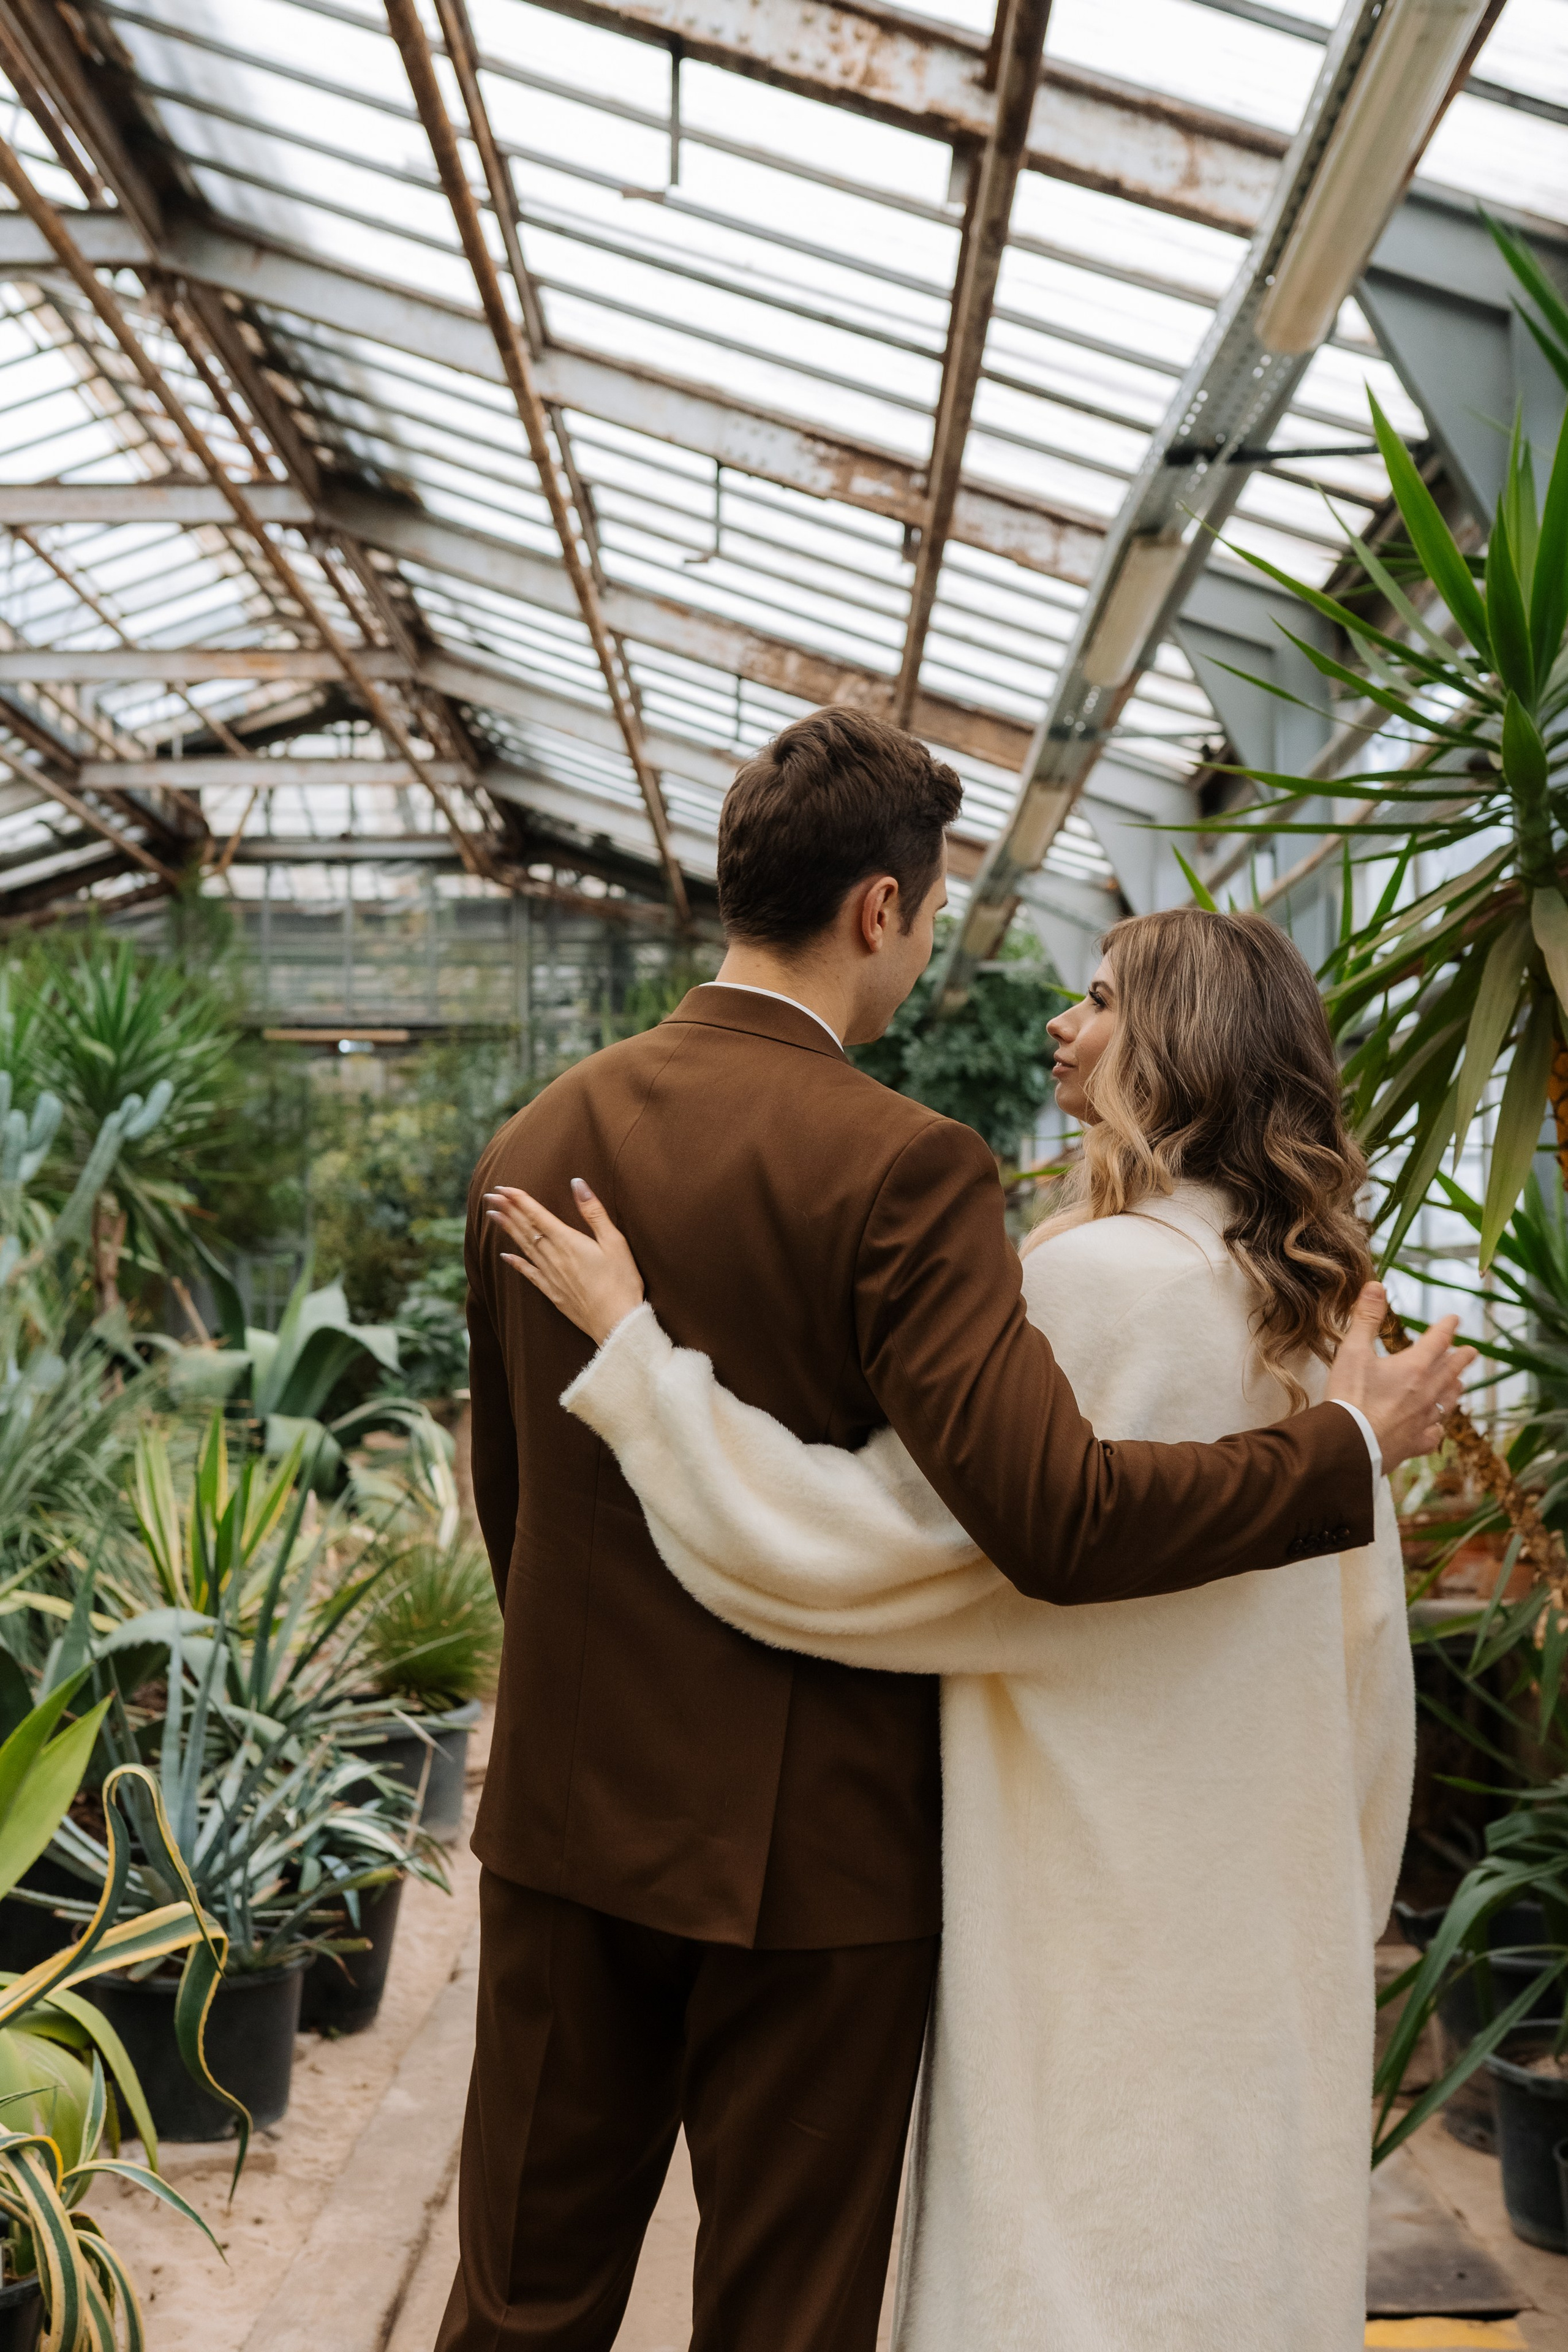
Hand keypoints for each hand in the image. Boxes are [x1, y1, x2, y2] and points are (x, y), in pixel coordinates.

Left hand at [486, 1180, 645, 1345]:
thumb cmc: (621, 1281)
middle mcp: (554, 1257)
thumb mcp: (615, 1241)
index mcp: (568, 1241)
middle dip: (508, 1210)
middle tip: (490, 1195)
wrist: (617, 1323)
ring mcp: (551, 1276)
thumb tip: (577, 1183)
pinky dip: (516, 1263)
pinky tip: (505, 1256)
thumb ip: (593, 1212)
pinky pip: (529, 1274)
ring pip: (524, 1247)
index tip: (503, 1187)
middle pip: (527, 1229)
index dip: (520, 1200)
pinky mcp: (553, 1293)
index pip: (538, 1215)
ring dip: (508, 1230)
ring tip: (493, 1216)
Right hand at [1326, 1281, 1474, 1470]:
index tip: (1455, 1319)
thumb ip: (1366, 1318)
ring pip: (1449, 1401)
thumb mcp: (1353, 1351)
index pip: (1438, 1341)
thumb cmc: (1349, 1397)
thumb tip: (1376, 1285)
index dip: (1447, 1327)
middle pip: (1452, 1371)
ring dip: (1455, 1389)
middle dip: (1462, 1358)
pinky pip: (1434, 1433)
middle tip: (1472, 1351)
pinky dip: (1437, 1427)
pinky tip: (1435, 1427)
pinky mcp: (1415, 1443)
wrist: (1348, 1446)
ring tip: (1459, 1384)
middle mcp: (1427, 1393)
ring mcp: (1424, 1420)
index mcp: (1414, 1368)